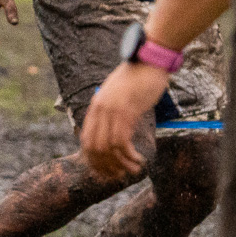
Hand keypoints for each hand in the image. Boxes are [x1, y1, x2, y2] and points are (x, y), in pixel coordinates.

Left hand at [79, 62, 169, 180]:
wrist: (149, 60)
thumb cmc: (138, 78)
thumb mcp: (119, 95)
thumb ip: (113, 110)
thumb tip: (115, 129)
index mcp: (96, 106)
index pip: (86, 139)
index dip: (94, 159)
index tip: (106, 171)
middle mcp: (99, 109)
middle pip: (94, 147)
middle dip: (105, 166)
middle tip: (119, 176)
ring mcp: (111, 110)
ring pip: (107, 148)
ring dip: (120, 164)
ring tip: (133, 171)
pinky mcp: (126, 112)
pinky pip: (122, 142)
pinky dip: (129, 156)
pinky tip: (138, 161)